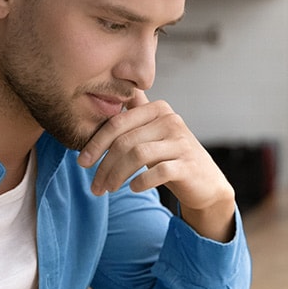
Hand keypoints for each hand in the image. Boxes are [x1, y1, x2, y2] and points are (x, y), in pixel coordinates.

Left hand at [77, 90, 235, 240]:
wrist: (205, 181)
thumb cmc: (170, 156)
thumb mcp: (151, 133)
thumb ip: (132, 115)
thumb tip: (102, 99)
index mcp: (157, 109)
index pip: (117, 122)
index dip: (95, 143)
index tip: (82, 162)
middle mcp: (170, 120)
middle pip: (124, 141)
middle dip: (104, 166)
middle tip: (94, 185)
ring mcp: (181, 142)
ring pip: (137, 155)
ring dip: (117, 176)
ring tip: (108, 189)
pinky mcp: (189, 164)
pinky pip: (158, 171)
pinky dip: (141, 181)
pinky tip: (133, 188)